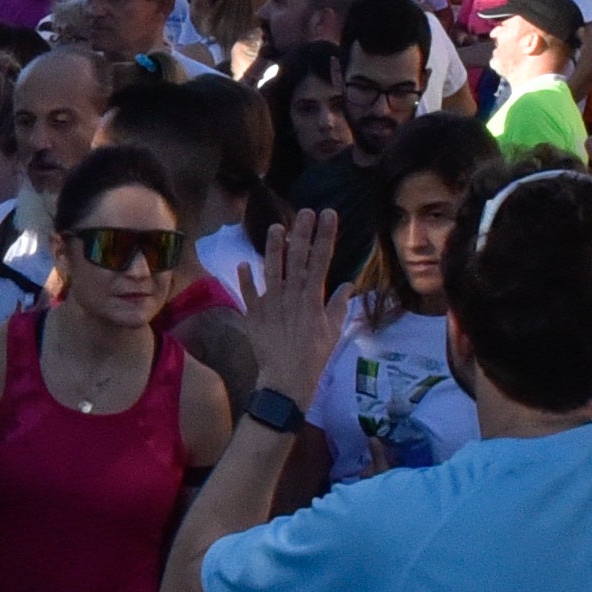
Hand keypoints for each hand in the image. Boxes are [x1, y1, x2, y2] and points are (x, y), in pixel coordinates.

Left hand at [234, 208, 348, 404]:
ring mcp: (271, 304)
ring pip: (272, 270)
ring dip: (273, 248)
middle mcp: (292, 296)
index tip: (328, 215)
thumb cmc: (314, 356)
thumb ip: (338, 305)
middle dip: (302, 232)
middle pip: (298, 258)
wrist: (287, 379)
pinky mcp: (253, 315)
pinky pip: (248, 293)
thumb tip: (348, 285)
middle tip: (305, 211)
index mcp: (313, 298)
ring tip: (275, 227)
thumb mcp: (332, 331)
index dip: (325, 235)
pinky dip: (245, 279)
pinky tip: (243, 263)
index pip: (322, 260)